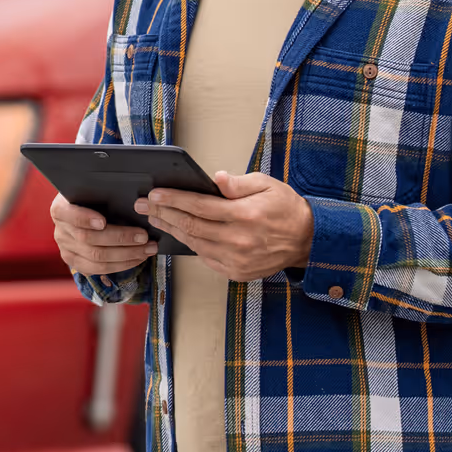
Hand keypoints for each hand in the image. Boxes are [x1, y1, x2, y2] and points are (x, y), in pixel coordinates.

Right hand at [51, 192, 157, 275]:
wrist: (81, 209)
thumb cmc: (92, 196)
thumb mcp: (93, 190)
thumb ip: (104, 193)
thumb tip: (133, 199)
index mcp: (60, 209)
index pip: (70, 215)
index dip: (85, 219)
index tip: (103, 222)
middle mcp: (60, 232)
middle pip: (89, 239)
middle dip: (120, 239)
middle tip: (144, 236)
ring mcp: (66, 250)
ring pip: (96, 258)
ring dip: (126, 255)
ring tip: (147, 249)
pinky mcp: (76, 263)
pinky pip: (98, 270)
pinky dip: (121, 265)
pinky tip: (137, 258)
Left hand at [135, 171, 313, 281]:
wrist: (306, 239)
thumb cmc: (285, 208)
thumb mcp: (266, 184)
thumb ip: (238, 184)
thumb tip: (215, 179)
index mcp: (244, 215)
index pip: (200, 206)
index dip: (175, 199)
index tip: (155, 194)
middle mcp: (238, 240)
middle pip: (191, 226)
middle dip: (164, 214)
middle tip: (144, 206)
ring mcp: (236, 259)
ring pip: (195, 244)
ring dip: (172, 230)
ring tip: (156, 219)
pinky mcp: (236, 272)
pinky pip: (206, 258)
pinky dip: (190, 245)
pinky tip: (180, 234)